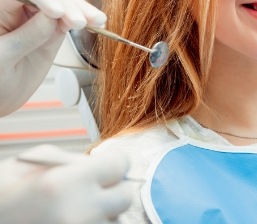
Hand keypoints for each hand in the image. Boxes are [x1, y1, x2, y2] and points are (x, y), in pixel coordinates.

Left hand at [0, 0, 106, 115]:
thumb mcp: (3, 58)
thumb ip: (27, 36)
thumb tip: (52, 18)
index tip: (57, 12)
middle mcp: (18, 9)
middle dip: (67, 5)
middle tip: (79, 21)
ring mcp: (36, 19)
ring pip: (63, 4)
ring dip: (81, 11)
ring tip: (95, 20)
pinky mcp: (51, 30)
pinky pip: (69, 20)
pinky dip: (84, 20)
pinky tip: (96, 23)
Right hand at [0, 145, 131, 223]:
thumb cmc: (6, 190)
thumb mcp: (40, 160)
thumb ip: (79, 161)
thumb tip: (104, 166)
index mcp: (67, 182)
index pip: (120, 165)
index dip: (114, 162)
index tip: (107, 164)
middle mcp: (77, 213)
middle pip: (124, 197)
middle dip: (114, 189)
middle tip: (97, 188)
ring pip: (113, 221)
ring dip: (102, 213)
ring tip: (78, 208)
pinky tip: (71, 220)